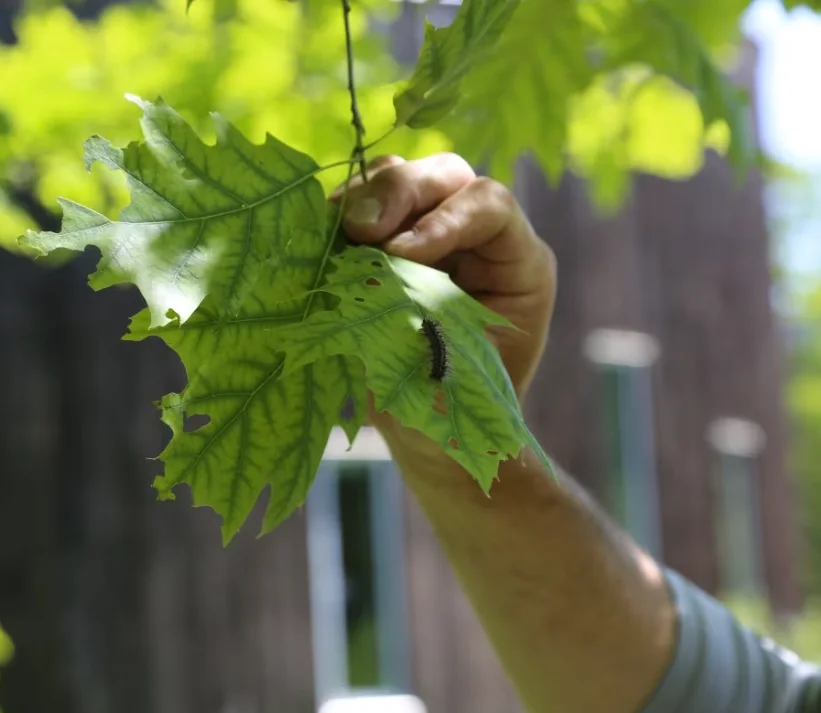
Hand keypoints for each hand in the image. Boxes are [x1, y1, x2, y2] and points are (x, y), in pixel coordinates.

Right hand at [332, 153, 556, 471]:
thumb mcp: (454, 381)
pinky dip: (331, 218)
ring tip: (334, 233)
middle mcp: (476, 236)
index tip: (400, 254)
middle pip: (442, 177)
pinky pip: (356, 207)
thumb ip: (426, 334)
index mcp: (517, 265)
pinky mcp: (382, 242)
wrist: (434, 431)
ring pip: (396, 179)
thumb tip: (377, 289)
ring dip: (360, 200)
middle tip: (359, 230)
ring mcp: (426, 232)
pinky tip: (315, 238)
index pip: (490, 206)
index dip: (445, 220)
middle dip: (397, 193)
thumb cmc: (456, 412)